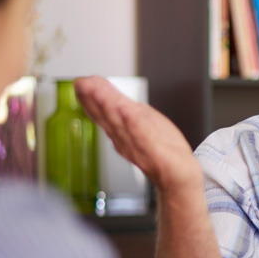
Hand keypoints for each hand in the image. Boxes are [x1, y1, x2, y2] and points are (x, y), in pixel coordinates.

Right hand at [74, 76, 201, 193]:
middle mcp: (125, 138)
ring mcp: (138, 145)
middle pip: (107, 116)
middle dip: (94, 99)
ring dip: (109, 106)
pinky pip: (143, 136)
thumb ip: (125, 111)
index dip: (90, 98)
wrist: (178, 175)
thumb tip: (110, 94)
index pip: (102, 113)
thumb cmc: (163, 151)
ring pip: (120, 123)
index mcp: (121, 131)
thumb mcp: (142, 123)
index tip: (81, 82)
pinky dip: (134, 123)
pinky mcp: (155, 151)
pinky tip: (127, 110)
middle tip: (82, 83)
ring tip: (98, 90)